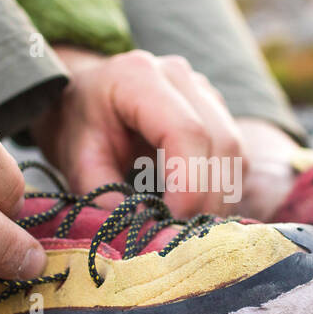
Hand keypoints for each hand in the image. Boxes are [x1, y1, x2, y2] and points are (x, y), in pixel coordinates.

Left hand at [32, 46, 245, 215]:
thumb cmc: (76, 124)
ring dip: (220, 198)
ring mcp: (204, 91)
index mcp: (140, 77)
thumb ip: (104, 193)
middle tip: (185, 237)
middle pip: (222, 143)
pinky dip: (222, 190)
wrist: (82, 96)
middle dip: (208, 199)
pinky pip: (235, 157)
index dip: (189, 184)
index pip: (187, 132)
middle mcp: (181, 77)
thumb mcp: (77, 159)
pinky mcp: (217, 111)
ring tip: (190, 227)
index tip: (173, 223)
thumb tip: (142, 230)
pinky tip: (197, 211)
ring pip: (236, 152)